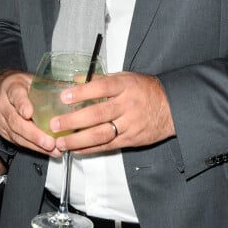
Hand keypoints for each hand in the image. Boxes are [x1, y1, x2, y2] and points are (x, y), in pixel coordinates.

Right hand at [0, 69, 57, 154]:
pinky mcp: (6, 133)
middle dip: (33, 133)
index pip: (15, 94)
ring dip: (36, 144)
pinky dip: (35, 148)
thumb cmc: (22, 86)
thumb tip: (78, 83)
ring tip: (53, 149)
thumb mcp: (32, 79)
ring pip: (17, 134)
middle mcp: (4, 105)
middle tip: (49, 142)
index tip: (29, 113)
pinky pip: (19, 142)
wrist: (1, 93)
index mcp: (12, 87)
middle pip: (15, 120)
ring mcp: (2, 121)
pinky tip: (49, 151)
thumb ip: (49, 83)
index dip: (22, 104)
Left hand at [51, 71, 174, 152]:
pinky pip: (108, 146)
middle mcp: (127, 105)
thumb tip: (75, 79)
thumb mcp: (125, 78)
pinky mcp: (131, 140)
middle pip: (98, 114)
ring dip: (78, 140)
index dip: (81, 92)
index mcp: (125, 86)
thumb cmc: (144, 90)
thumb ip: (101, 80)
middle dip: (73, 121)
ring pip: (101, 134)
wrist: (172, 108)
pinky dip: (90, 149)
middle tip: (55, 124)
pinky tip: (76, 150)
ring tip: (60, 143)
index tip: (63, 96)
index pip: (101, 87)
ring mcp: (130, 124)